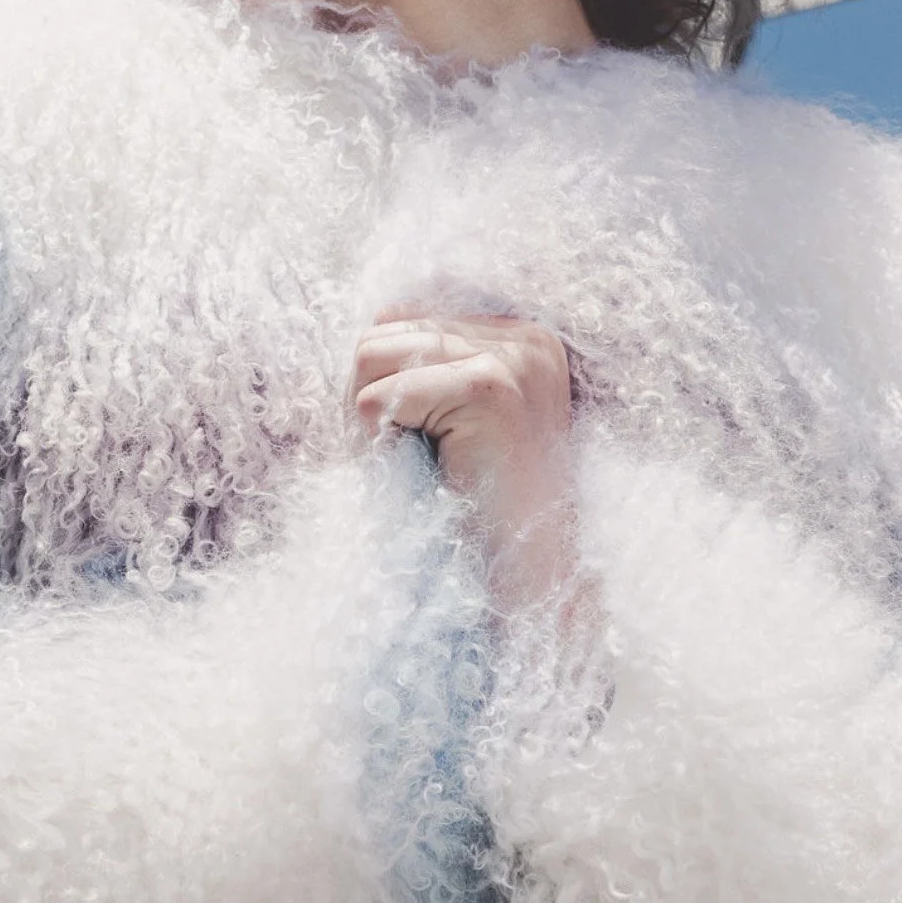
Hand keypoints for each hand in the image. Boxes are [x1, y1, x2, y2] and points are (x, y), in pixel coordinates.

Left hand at [348, 305, 576, 613]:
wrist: (531, 580)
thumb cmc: (483, 510)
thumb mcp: (458, 424)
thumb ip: (427, 370)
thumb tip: (373, 322)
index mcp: (520, 339)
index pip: (402, 322)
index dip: (383, 384)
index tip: (416, 437)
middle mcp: (524, 338)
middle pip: (381, 333)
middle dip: (370, 398)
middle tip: (408, 457)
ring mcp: (513, 359)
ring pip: (372, 357)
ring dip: (373, 422)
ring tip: (420, 463)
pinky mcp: (489, 389)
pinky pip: (380, 399)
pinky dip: (381, 443)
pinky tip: (429, 472)